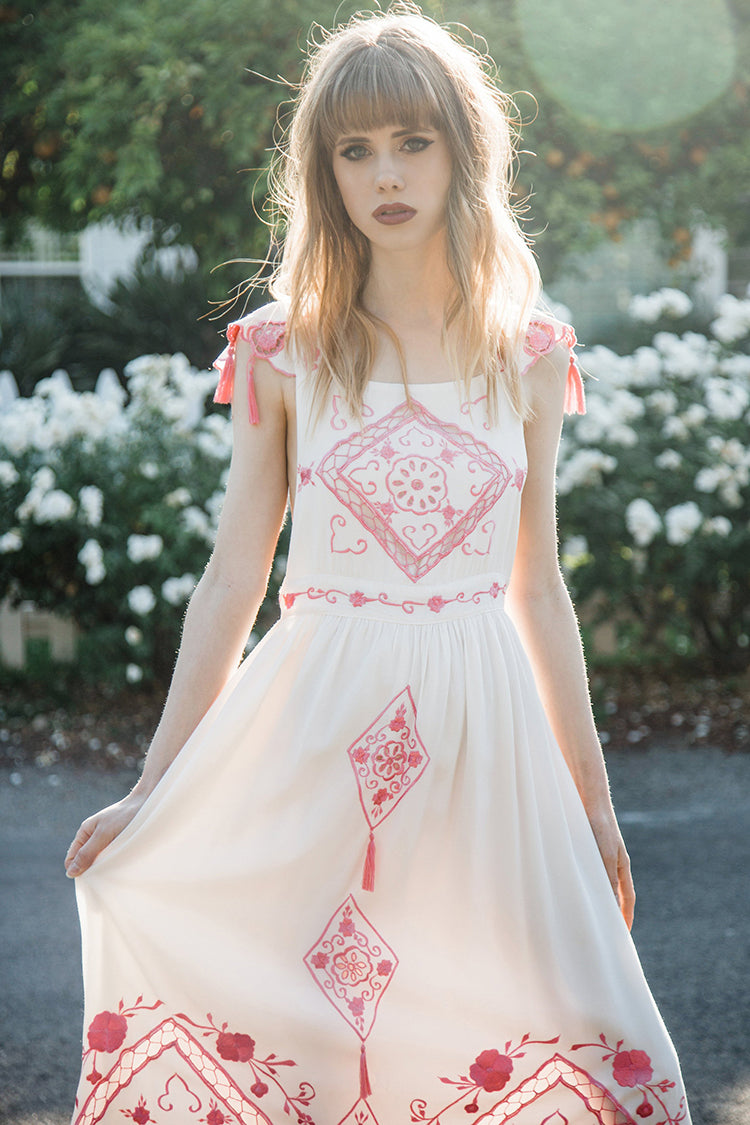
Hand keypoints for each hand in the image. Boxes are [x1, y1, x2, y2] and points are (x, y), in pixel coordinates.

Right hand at [64, 792, 146, 877]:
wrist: (147, 803)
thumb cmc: (124, 816)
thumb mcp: (103, 835)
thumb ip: (87, 853)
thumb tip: (70, 873)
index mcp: (84, 833)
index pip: (71, 860)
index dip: (76, 871)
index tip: (91, 878)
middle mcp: (93, 838)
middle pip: (84, 862)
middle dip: (91, 871)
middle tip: (104, 877)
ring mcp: (105, 841)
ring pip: (98, 862)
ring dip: (104, 868)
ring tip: (114, 871)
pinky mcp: (118, 844)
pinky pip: (110, 859)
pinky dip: (114, 864)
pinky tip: (121, 866)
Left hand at [587, 808, 635, 929]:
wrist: (587, 798)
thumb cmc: (599, 826)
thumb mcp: (605, 856)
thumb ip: (607, 880)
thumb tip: (609, 907)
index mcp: (621, 866)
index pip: (627, 898)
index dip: (626, 916)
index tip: (623, 936)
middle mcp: (611, 863)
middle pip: (612, 893)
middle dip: (609, 912)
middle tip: (602, 933)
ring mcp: (597, 857)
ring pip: (596, 884)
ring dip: (592, 899)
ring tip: (583, 916)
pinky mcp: (583, 850)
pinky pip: (583, 873)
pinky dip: (579, 884)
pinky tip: (568, 891)